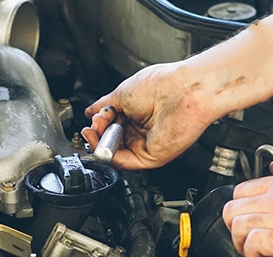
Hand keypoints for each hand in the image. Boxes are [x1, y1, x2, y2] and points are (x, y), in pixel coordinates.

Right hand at [81, 63, 215, 169]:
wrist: (182, 92)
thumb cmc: (161, 86)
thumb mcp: (121, 93)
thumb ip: (103, 106)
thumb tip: (91, 111)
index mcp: (135, 114)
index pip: (110, 126)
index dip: (98, 124)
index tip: (93, 118)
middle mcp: (140, 130)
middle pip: (110, 141)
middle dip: (96, 133)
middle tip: (93, 125)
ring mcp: (145, 144)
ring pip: (113, 153)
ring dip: (99, 144)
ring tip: (94, 131)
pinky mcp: (150, 157)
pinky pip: (124, 162)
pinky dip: (109, 156)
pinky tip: (102, 144)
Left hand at [222, 162, 272, 256]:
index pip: (241, 190)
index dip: (239, 206)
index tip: (244, 217)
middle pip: (233, 208)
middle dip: (234, 224)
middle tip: (244, 235)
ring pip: (238, 225)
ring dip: (241, 240)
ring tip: (251, 247)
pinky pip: (252, 242)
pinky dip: (252, 251)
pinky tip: (261, 254)